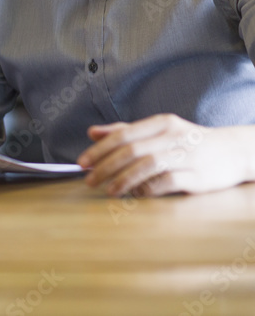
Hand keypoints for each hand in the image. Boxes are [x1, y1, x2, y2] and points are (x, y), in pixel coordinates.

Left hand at [77, 114, 254, 196]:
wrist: (233, 152)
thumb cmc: (187, 142)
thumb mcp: (158, 131)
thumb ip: (125, 131)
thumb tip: (92, 132)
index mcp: (160, 123)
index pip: (123, 134)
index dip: (99, 149)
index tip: (82, 162)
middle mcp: (173, 136)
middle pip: (131, 150)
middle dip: (105, 166)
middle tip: (89, 179)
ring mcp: (186, 156)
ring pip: (146, 165)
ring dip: (122, 179)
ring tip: (108, 190)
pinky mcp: (197, 176)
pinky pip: (165, 183)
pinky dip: (147, 188)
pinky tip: (135, 194)